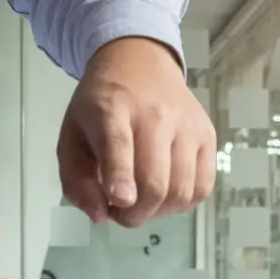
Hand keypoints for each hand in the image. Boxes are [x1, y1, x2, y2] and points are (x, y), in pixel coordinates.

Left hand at [59, 37, 216, 228]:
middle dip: (135, 214)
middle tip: (120, 213)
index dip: (121, 176)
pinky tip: (165, 195)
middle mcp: (156, 115)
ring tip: (142, 203)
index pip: (119, 144)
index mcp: (111, 109)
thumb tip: (100, 216)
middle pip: (155, 182)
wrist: (140, 62)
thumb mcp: (71, 137)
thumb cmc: (100, 107)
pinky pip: (203, 187)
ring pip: (181, 190)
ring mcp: (187, 125)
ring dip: (159, 212)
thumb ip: (76, 181)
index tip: (120, 200)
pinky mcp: (207, 135)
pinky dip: (183, 203)